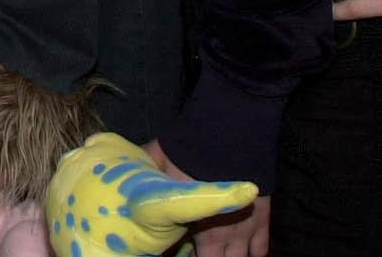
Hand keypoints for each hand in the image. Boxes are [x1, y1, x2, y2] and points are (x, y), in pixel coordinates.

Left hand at [143, 141, 270, 256]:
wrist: (231, 136)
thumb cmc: (189, 150)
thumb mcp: (157, 159)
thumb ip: (144, 170)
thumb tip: (119, 172)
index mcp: (191, 224)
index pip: (182, 254)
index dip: (180, 253)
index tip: (178, 247)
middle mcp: (219, 234)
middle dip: (207, 256)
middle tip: (201, 249)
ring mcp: (243, 230)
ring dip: (230, 256)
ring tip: (223, 251)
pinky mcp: (262, 221)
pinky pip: (260, 250)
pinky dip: (254, 254)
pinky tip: (246, 252)